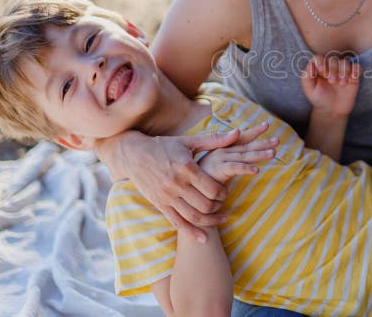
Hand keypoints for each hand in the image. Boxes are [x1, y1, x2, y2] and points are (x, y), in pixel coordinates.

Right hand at [118, 127, 277, 241]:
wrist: (133, 154)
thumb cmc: (164, 146)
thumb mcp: (189, 141)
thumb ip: (215, 140)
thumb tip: (238, 133)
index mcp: (187, 168)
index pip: (212, 188)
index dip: (223, 193)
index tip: (226, 191)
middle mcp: (177, 184)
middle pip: (205, 205)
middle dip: (219, 206)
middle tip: (224, 202)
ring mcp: (167, 196)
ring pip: (193, 217)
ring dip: (210, 221)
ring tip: (221, 217)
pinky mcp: (159, 204)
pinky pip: (177, 223)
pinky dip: (191, 233)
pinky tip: (204, 238)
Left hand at [300, 54, 360, 117]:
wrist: (332, 110)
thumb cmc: (319, 98)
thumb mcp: (309, 90)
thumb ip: (306, 77)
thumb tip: (311, 64)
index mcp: (319, 68)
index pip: (319, 58)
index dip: (320, 62)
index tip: (321, 71)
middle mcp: (331, 67)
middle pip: (333, 60)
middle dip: (333, 69)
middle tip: (332, 82)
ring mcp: (343, 71)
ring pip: (345, 63)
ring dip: (344, 71)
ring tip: (342, 83)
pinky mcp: (353, 76)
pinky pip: (357, 68)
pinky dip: (356, 70)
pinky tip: (352, 78)